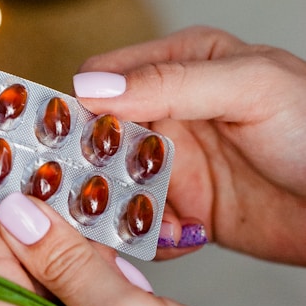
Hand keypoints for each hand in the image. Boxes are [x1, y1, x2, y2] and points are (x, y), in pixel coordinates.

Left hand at [0, 192, 260, 305]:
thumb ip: (65, 261)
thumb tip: (18, 217)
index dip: (6, 228)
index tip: (27, 189)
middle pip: (16, 284)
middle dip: (47, 244)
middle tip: (76, 210)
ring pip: (45, 291)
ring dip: (74, 262)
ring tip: (108, 252)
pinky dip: (89, 282)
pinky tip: (115, 275)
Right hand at [73, 26, 305, 264]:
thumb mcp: (248, 88)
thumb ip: (168, 83)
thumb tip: (90, 87)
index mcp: (177, 68)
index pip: (100, 82)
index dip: (75, 111)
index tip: (59, 144)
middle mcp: (167, 115)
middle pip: (98, 141)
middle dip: (91, 171)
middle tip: (93, 195)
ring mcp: (174, 164)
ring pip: (113, 187)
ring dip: (122, 210)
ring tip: (162, 222)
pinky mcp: (183, 208)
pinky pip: (142, 222)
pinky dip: (150, 236)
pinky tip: (182, 237)